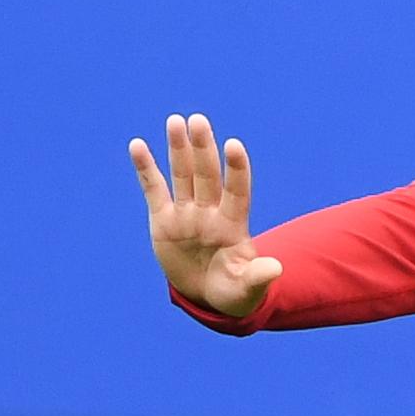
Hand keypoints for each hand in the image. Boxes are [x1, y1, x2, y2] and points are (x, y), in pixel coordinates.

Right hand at [129, 113, 282, 317]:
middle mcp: (210, 212)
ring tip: (176, 121)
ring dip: (179, 149)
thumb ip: (258, 277)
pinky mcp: (163, 220)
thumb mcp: (246, 289)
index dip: (237, 169)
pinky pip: (154, 190)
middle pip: (207, 175)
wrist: (207, 295)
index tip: (234, 145)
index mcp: (233, 226)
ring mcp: (186, 213)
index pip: (237, 191)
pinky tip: (138, 145)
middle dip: (203, 149)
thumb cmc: (234, 291)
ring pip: (182, 175)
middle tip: (199, 120)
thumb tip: (276, 269)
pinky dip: (146, 168)